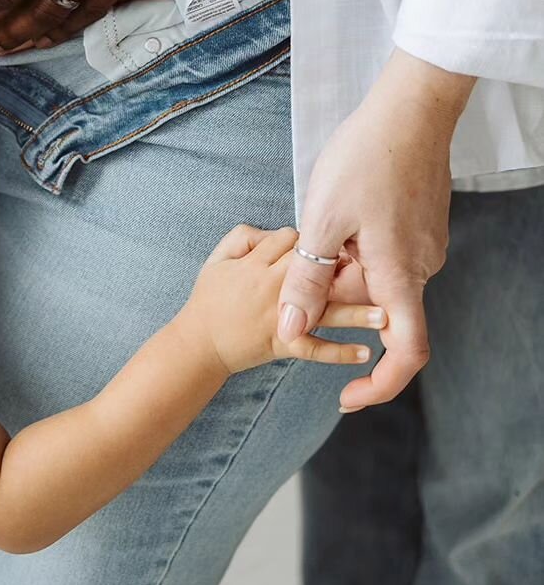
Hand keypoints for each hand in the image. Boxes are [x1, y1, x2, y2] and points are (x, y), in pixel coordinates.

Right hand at [188, 225, 386, 374]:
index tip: (325, 238)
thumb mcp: (216, 258)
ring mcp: (279, 318)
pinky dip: (339, 353)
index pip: (288, 239)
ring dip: (355, 314)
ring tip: (384, 314)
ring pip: (322, 312)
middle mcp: (270, 288)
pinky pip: (314, 349)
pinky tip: (364, 352)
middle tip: (370, 262)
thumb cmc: (209, 298)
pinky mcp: (282, 345)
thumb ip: (241, 237)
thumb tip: (272, 231)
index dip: (308, 235)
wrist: (200, 342)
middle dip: (340, 264)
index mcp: (254, 264)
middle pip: (313, 270)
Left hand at [277, 50, 475, 410]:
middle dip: (338, 301)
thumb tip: (289, 329)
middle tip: (306, 264)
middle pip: (378, 310)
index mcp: (399, 274)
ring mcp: (424, 245)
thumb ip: (307, 279)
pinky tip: (339, 215)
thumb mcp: (322, 221)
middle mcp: (421, 267)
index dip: (380, 385)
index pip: (405, 353)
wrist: (408, 110)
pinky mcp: (419, 226)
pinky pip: (386, 255)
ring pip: (379, 279)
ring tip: (322, 225)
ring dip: (344, 269)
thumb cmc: (365, 159)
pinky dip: (357, 251)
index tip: (348, 397)